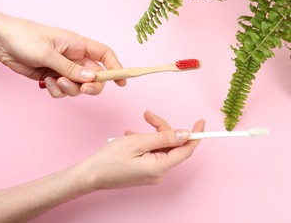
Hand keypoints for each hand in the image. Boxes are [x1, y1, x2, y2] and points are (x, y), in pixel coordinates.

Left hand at [0, 8, 125, 96]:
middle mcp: (74, 57)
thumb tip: (90, 77)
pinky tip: (45, 82)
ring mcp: (65, 69)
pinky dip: (57, 91)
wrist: (1, 42)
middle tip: (82, 89)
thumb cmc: (24, 37)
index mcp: (78, 45)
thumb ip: (69, 67)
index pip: (105, 55)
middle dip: (91, 86)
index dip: (116, 67)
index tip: (122, 81)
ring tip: (54, 81)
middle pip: (95, 76)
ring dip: (69, 89)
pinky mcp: (54, 77)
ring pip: (79, 86)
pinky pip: (64, 91)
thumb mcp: (47, 52)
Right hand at [78, 110, 203, 189]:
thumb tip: (186, 133)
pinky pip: (152, 153)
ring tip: (133, 130)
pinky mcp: (145, 172)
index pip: (186, 150)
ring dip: (151, 134)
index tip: (201, 122)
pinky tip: (132, 137)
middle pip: (171, 146)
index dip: (195, 135)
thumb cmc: (110, 159)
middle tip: (148, 115)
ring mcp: (152, 173)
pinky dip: (146, 142)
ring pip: (161, 147)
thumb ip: (164, 137)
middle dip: (162, 128)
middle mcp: (159, 173)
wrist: (90, 175)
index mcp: (160, 167)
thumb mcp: (138, 142)